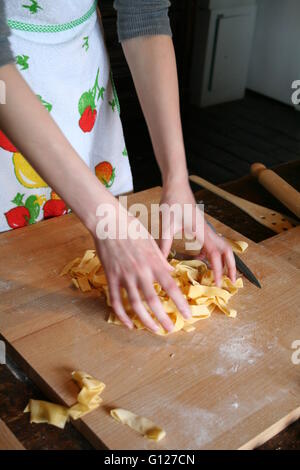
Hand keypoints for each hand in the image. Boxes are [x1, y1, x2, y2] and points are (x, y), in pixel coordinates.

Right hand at [94, 203, 190, 332]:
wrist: (107, 222)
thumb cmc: (131, 228)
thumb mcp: (151, 242)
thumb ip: (161, 260)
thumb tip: (172, 273)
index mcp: (153, 262)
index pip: (170, 287)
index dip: (180, 303)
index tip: (187, 315)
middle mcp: (140, 272)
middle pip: (153, 301)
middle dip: (163, 318)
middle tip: (170, 329)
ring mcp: (124, 276)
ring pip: (135, 305)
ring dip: (145, 320)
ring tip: (154, 330)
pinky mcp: (111, 277)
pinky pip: (116, 300)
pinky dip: (122, 315)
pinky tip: (129, 323)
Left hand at [159, 178, 235, 286]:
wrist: (176, 185)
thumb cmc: (172, 202)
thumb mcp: (166, 225)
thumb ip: (164, 244)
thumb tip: (162, 263)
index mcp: (202, 232)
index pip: (215, 255)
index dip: (219, 270)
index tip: (218, 284)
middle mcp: (207, 231)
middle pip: (227, 250)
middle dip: (231, 267)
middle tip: (231, 282)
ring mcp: (205, 229)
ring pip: (221, 246)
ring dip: (224, 261)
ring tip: (221, 275)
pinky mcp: (201, 227)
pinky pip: (211, 243)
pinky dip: (211, 253)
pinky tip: (201, 260)